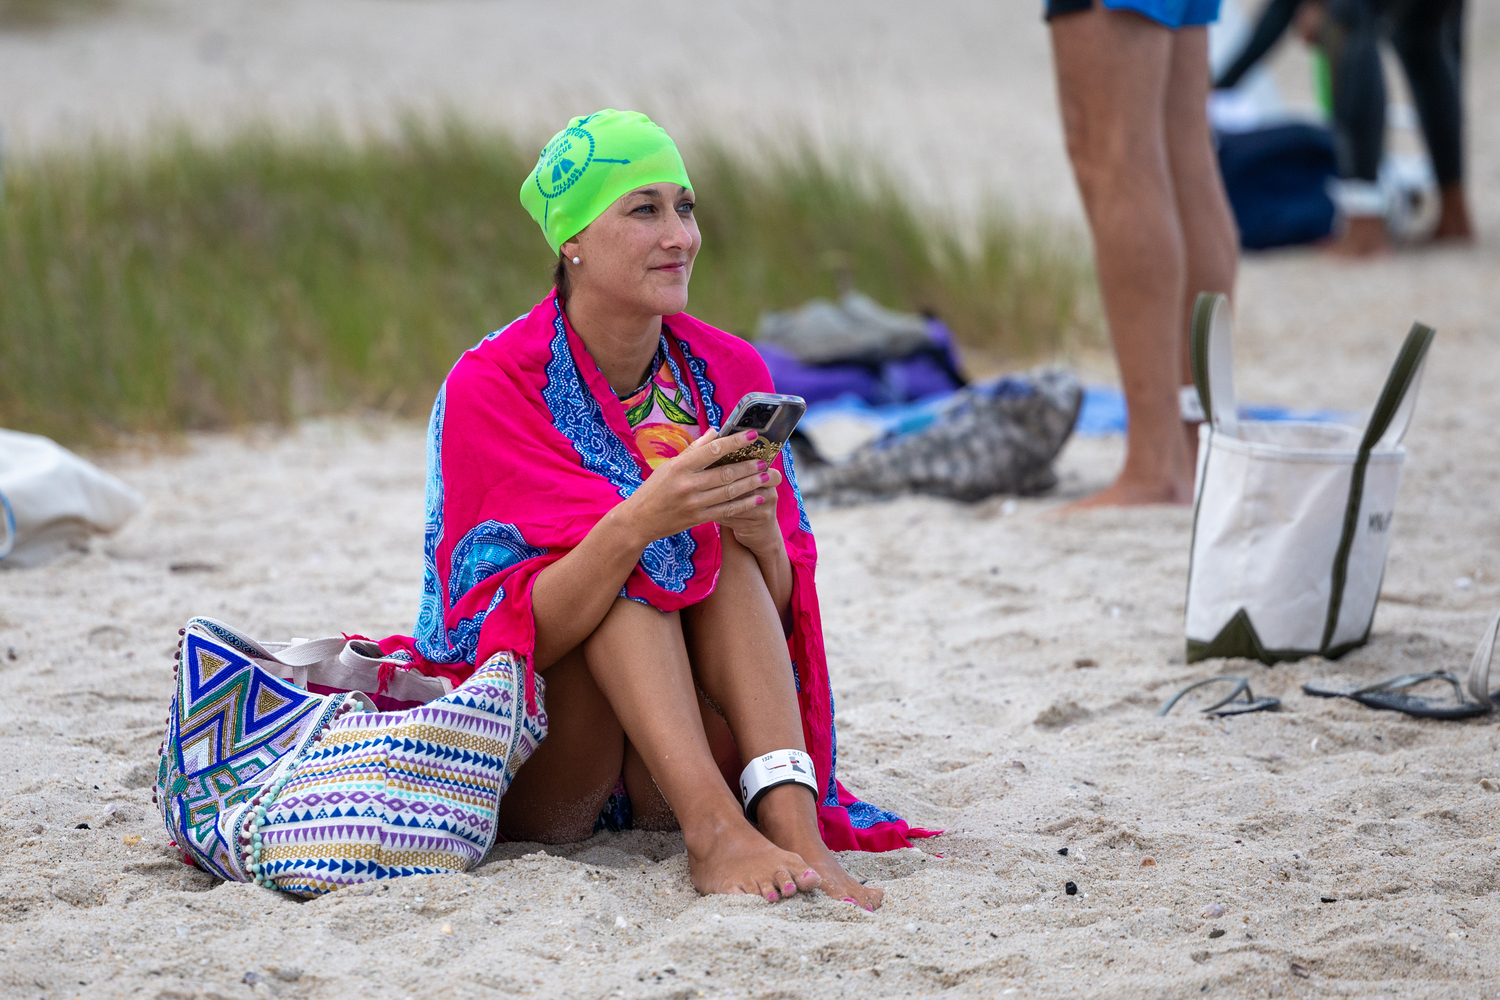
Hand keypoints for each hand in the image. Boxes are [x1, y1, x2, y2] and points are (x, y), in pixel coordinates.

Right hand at [616, 429, 779, 546]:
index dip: (735, 442)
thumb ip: (694, 449)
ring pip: (729, 492)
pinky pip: (726, 510)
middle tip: (764, 460)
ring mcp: (693, 503)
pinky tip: (757, 498)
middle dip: (748, 466)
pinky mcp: (698, 518)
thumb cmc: (654, 489)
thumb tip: (715, 432)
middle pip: (725, 473)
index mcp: (679, 466)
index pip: (713, 450)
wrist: (639, 520)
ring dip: (750, 484)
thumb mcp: (669, 466)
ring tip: (765, 476)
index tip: (752, 435)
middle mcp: (687, 484)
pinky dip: (744, 504)